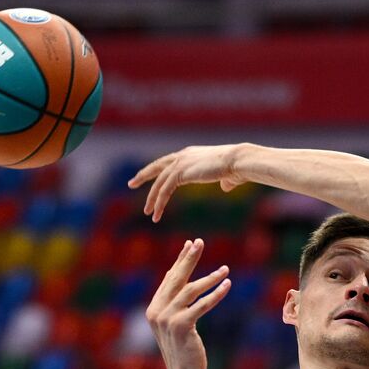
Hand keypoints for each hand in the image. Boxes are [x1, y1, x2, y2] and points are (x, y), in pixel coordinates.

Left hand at [128, 144, 245, 221]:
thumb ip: (223, 180)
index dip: (157, 169)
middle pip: (156, 167)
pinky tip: (156, 215)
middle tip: (131, 183)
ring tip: (148, 213)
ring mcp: (180, 163)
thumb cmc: (236, 168)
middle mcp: (182, 156)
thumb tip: (225, 186)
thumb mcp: (226, 174)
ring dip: (152, 199)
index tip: (147, 175)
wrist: (237, 161)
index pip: (168, 162)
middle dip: (143, 175)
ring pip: (159, 183)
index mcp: (190, 154)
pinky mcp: (180, 173)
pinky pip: (164, 191)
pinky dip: (159, 203)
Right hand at [146, 238, 230, 368]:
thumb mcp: (177, 325)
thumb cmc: (184, 350)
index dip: (180, 261)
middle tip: (199, 243)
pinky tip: (227, 285)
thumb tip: (183, 284)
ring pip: (189, 290)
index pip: (169, 279)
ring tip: (225, 269)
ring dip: (209, 278)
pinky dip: (215, 294)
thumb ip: (176, 306)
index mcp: (154, 309)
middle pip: (176, 279)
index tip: (190, 245)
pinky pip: (201, 305)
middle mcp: (157, 312)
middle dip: (188, 259)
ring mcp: (167, 319)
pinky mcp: (180, 326)